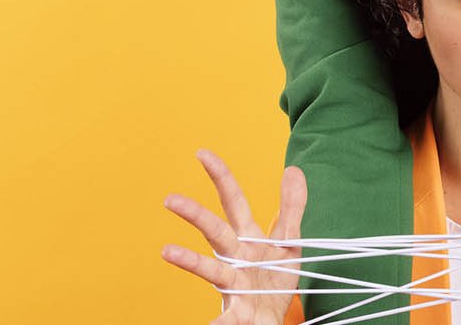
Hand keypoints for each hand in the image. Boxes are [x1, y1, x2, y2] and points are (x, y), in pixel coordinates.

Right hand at [162, 150, 307, 324]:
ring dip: (190, 260)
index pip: (233, 201)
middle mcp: (234, 258)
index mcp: (247, 238)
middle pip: (215, 230)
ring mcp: (233, 285)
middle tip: (170, 199)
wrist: (274, 317)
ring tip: (167, 251)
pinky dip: (217, 324)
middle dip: (195, 214)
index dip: (220, 176)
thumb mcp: (289, 240)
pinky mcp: (240, 313)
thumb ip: (291, 207)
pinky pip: (227, 320)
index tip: (203, 153)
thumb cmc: (274, 277)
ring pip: (211, 270)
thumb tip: (293, 168)